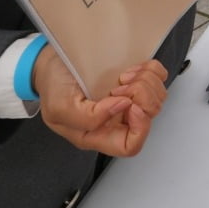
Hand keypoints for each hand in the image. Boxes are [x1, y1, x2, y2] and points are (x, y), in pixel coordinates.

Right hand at [34, 49, 168, 156]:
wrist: (50, 62)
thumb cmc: (53, 87)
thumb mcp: (60, 108)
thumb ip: (88, 118)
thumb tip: (122, 107)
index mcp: (99, 134)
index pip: (131, 145)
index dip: (140, 127)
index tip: (131, 105)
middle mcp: (116, 120)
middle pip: (149, 116)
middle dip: (141, 96)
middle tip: (121, 85)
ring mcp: (128, 100)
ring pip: (157, 97)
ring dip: (146, 81)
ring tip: (123, 76)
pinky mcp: (135, 81)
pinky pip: (158, 77)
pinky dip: (151, 70)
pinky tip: (131, 69)